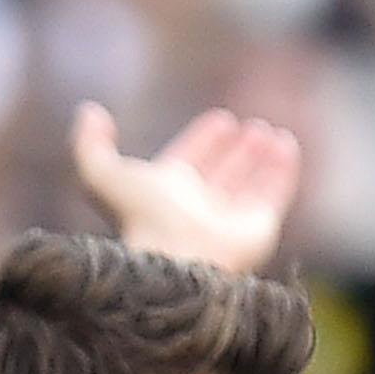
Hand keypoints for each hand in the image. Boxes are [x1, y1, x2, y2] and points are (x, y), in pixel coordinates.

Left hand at [70, 101, 300, 273]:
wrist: (174, 261)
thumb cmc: (138, 219)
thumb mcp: (100, 175)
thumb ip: (89, 144)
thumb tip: (90, 112)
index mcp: (163, 199)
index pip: (189, 164)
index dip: (203, 141)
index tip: (220, 119)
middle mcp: (198, 212)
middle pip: (222, 176)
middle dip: (236, 151)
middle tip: (249, 127)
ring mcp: (229, 223)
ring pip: (249, 185)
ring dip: (261, 157)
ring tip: (268, 132)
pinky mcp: (258, 231)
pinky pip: (275, 195)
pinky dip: (283, 169)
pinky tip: (286, 143)